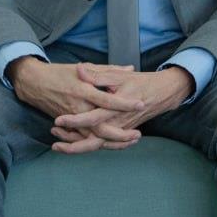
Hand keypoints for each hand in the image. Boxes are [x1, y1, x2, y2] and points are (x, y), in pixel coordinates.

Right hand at [7, 57, 146, 151]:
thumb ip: (109, 70)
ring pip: (92, 137)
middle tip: (137, 134)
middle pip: (100, 127)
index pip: (107, 100)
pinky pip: (83, 139)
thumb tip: (130, 68)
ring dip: (111, 142)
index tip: (141, 104)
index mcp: (83, 90)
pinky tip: (113, 144)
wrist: (34, 83)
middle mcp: (78, 107)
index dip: (124, 103)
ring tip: (130, 141)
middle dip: (119, 134)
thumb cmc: (61, 73)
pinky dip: (97, 143)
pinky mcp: (67, 126)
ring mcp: (72, 119)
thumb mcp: (85, 67)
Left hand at [50, 64, 194, 153]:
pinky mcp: (120, 133)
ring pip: (97, 145)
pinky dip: (87, 146)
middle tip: (54, 144)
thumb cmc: (140, 82)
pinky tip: (73, 143)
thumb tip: (80, 69)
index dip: (75, 120)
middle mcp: (117, 123)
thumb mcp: (119, 75)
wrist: (162, 94)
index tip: (58, 120)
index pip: (93, 117)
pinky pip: (102, 144)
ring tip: (58, 145)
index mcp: (115, 107)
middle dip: (73, 144)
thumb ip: (98, 74)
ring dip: (77, 147)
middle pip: (93, 140)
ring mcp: (119, 130)